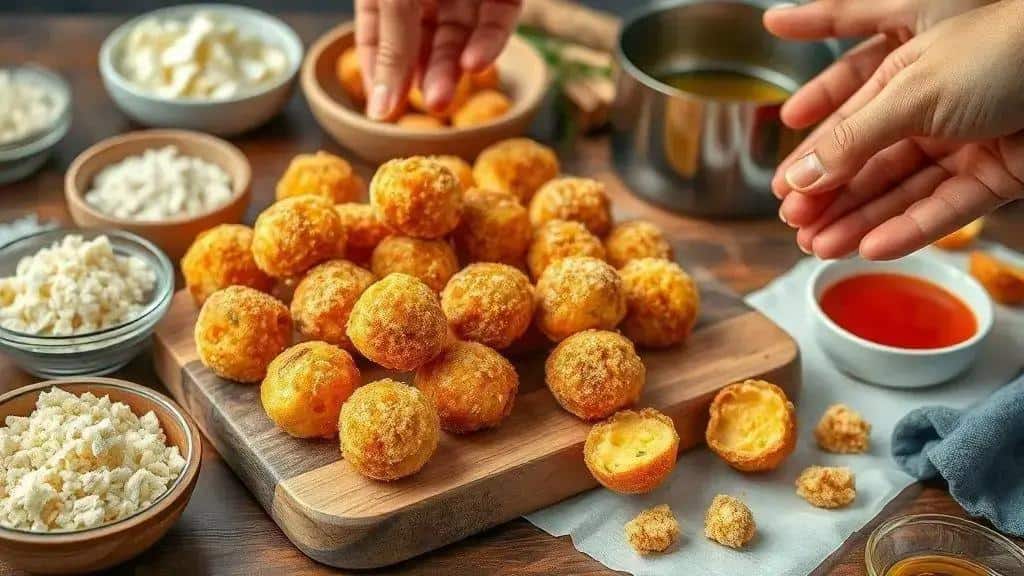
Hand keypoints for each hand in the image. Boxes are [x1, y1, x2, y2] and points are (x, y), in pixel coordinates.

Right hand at [355, 0, 520, 119]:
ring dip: (453, 71)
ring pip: (459, 41)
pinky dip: (489, 46)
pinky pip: (497, 23)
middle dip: (426, 78)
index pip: (376, 37)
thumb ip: (391, 47)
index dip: (379, 75)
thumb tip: (379, 110)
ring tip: (444, 99)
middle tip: (432, 106)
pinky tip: (475, 64)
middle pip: (422, 46)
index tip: (383, 112)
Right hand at [764, 0, 1023, 259]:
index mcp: (904, 74)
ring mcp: (964, 143)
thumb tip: (800, 174)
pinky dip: (912, 230)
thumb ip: (852, 138)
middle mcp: (930, 110)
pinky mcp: (997, 174)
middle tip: (797, 228)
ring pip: (902, 191)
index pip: (843, 121)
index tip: (782, 192)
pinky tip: (874, 248)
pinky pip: (947, 208)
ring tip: (823, 248)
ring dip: (862, 221)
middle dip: (831, 196)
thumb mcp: (910, 91)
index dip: (811, 157)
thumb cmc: (1005, 50)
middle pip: (869, 161)